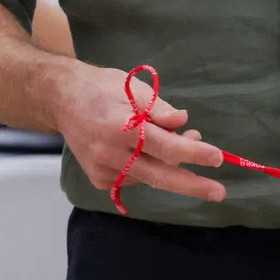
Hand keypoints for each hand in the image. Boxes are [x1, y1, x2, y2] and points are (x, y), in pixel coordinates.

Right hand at [50, 62, 225, 203]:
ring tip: (182, 141)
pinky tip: (145, 148)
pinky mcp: (99, 179)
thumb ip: (158, 108)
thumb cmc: (101, 88)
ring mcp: (102, 169)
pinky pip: (134, 178)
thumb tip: (183, 122)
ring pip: (149, 176)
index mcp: (119, 125)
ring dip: (171, 165)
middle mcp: (109, 152)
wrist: (61, 99)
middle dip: (192, 185)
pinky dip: (148, 166)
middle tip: (219, 192)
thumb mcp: (132, 87)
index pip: (163, 146)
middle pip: (159, 175)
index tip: (217, 158)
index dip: (192, 153)